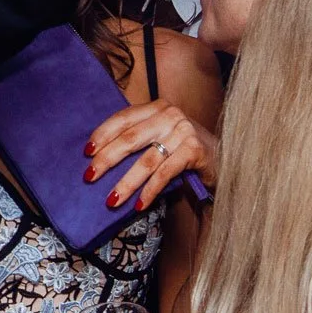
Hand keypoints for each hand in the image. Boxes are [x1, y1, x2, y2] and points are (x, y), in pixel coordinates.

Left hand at [86, 99, 219, 208]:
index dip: (102, 135)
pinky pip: (164, 173)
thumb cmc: (184, 150)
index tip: (86, 152)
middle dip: (106, 159)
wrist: (225, 160)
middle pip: (129, 139)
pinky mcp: (195, 151)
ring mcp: (184, 132)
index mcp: (156, 107)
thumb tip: (98, 155)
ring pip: (146, 160)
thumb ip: (138, 137)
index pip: (122, 119)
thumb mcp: (160, 136)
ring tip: (111, 200)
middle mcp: (170, 115)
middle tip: (89, 177)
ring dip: (126, 183)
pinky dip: (150, 191)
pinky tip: (139, 205)